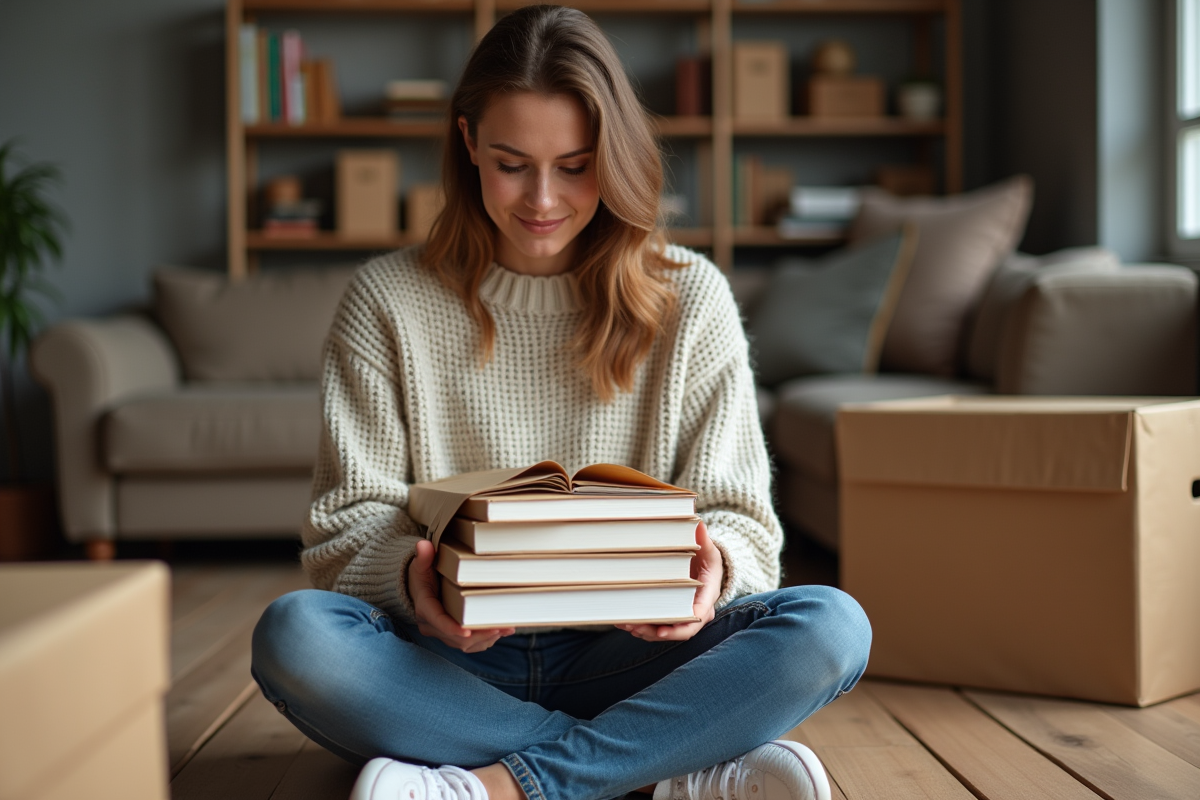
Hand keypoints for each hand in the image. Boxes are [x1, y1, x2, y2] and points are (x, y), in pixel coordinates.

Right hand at [408, 538, 514, 652]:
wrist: (419, 590)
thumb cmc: (423, 575)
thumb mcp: (421, 565)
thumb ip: (423, 556)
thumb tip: (423, 545)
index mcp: (425, 609)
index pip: (438, 621)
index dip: (452, 628)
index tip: (467, 632)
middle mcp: (432, 626)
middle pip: (455, 637)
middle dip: (478, 635)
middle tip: (499, 627)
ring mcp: (442, 633)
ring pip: (464, 644)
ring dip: (485, 639)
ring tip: (505, 628)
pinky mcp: (452, 637)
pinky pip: (469, 645)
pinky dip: (486, 640)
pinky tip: (502, 631)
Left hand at [619, 520, 722, 642]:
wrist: (704, 568)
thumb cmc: (707, 559)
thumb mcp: (707, 550)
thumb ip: (703, 539)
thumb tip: (697, 522)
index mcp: (706, 598)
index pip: (695, 619)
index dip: (678, 629)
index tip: (660, 631)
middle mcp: (694, 611)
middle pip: (675, 630)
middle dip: (653, 632)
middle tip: (633, 626)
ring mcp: (681, 614)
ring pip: (663, 630)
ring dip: (643, 630)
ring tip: (623, 623)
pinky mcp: (670, 613)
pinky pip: (656, 625)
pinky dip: (641, 624)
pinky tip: (623, 620)